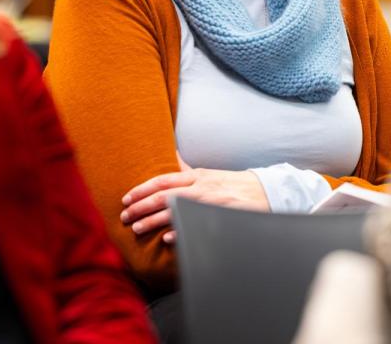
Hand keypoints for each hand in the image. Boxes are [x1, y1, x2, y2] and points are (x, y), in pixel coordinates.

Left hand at [120, 156, 269, 243]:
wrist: (266, 192)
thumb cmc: (232, 184)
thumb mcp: (208, 173)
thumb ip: (186, 168)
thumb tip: (169, 150)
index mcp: (196, 176)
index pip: (162, 180)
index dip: (142, 189)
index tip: (126, 198)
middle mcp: (200, 188)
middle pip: (164, 195)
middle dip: (141, 206)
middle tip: (124, 216)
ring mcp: (209, 203)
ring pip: (175, 210)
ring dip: (153, 221)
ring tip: (137, 229)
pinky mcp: (220, 216)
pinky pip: (196, 224)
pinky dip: (181, 231)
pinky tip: (167, 239)